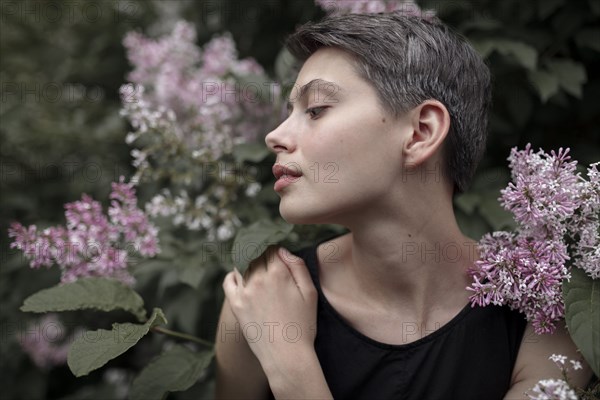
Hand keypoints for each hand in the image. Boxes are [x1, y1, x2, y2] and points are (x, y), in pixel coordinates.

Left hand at [222, 246, 317, 374]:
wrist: (286, 355)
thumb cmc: (302, 325)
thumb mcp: (310, 293)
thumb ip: (298, 267)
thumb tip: (283, 251)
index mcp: (278, 274)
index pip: (272, 248)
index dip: (276, 250)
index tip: (279, 255)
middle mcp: (259, 279)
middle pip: (256, 254)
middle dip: (262, 253)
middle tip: (267, 260)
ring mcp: (245, 291)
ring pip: (242, 264)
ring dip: (247, 261)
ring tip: (254, 265)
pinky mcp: (236, 304)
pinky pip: (228, 281)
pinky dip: (233, 274)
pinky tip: (240, 276)